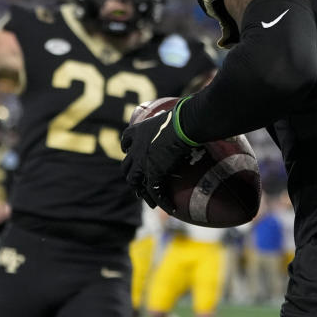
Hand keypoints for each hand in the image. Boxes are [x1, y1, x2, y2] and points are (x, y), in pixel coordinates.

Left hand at [120, 99, 195, 213]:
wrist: (183, 126)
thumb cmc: (182, 116)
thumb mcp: (171, 114)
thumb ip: (174, 116)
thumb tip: (190, 109)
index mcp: (138, 132)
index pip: (126, 141)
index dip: (126, 148)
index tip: (128, 151)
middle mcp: (136, 149)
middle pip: (127, 166)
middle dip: (131, 176)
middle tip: (137, 183)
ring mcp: (142, 163)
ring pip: (136, 182)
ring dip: (142, 192)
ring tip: (149, 201)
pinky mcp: (153, 173)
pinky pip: (155, 191)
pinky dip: (162, 200)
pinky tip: (170, 207)